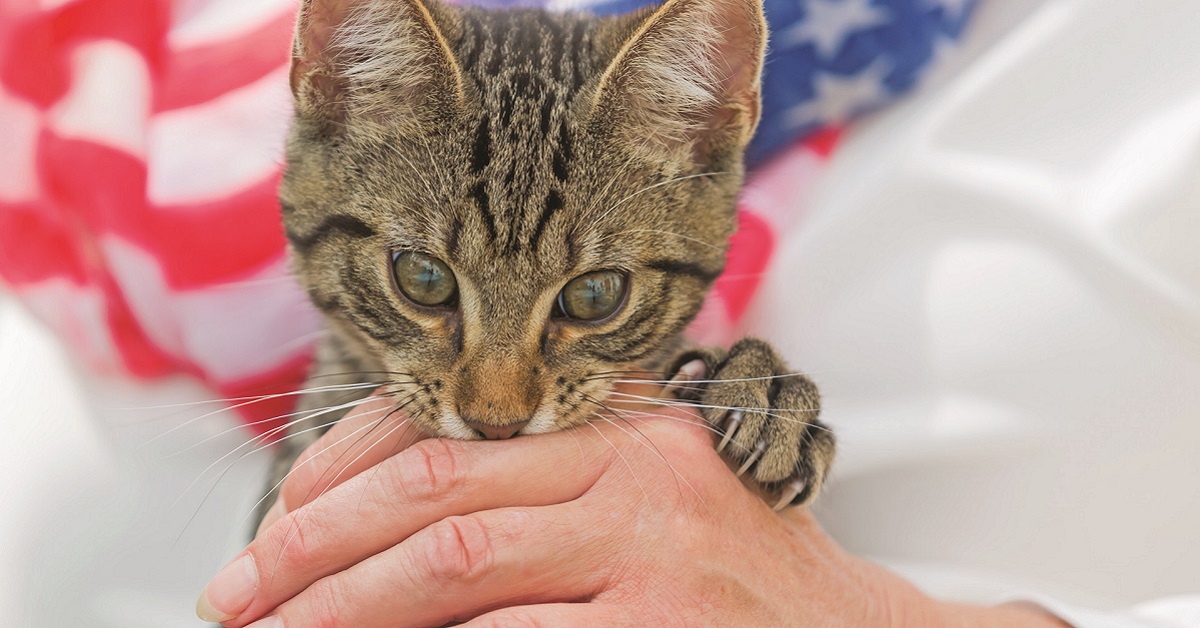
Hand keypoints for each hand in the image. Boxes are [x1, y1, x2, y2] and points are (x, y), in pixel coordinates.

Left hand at [196, 382, 1065, 626]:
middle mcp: (641, 465)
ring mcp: (658, 548)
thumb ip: (539, 497)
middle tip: (240, 591)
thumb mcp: (645, 505)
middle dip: (314, 544)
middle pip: (437, 487)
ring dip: (345, 605)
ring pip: (455, 562)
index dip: (345, 467)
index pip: (457, 421)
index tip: (278, 517)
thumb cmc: (738, 582)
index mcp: (627, 419)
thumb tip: (386, 524)